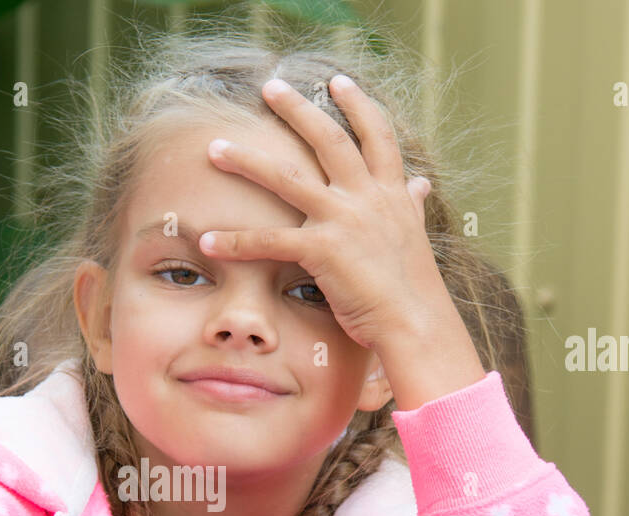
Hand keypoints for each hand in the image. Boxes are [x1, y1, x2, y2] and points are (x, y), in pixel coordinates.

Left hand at [198, 74, 446, 355]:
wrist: (416, 322)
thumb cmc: (413, 289)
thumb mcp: (416, 236)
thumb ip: (412, 207)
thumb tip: (421, 185)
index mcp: (392, 193)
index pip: (377, 135)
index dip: (358, 105)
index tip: (338, 81)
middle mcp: (368, 197)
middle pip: (328, 139)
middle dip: (297, 109)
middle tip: (269, 86)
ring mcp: (344, 219)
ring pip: (286, 179)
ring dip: (246, 161)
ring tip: (215, 148)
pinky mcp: (322, 250)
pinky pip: (269, 241)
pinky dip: (235, 242)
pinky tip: (207, 240)